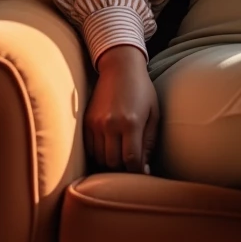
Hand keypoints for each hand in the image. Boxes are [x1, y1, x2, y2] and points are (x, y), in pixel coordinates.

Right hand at [86, 45, 159, 173]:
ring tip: (121, 157)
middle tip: (132, 165)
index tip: (142, 173)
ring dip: (110, 162)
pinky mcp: (87, 122)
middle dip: (123, 169)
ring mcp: (96, 123)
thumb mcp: (154, 114)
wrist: (120, 68)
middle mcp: (111, 124)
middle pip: (113, 163)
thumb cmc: (142, 90)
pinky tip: (110, 147)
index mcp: (131, 123)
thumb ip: (149, 141)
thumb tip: (143, 167)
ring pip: (100, 158)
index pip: (131, 160)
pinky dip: (99, 153)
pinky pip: (90, 148)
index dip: (137, 172)